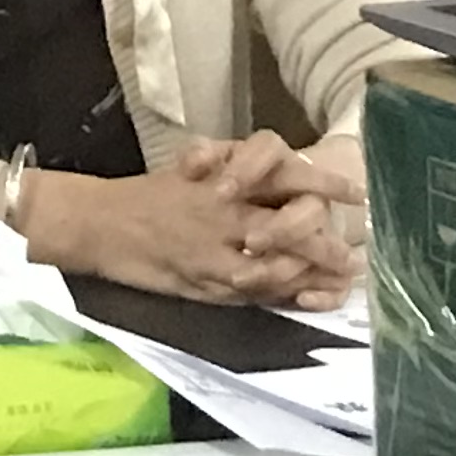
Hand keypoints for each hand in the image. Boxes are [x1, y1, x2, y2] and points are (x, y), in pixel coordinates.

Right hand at [20, 133, 361, 308]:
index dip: (322, 181)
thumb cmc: (145, 195)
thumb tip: (248, 158)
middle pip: (291, 215)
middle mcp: (226, 206)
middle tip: (355, 252)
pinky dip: (286, 292)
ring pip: (279, 255)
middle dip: (327, 235)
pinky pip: (256, 287)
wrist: (99, 225)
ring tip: (342, 277)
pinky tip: (309, 296)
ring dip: (315, 268)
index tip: (356, 194)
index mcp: (223, 174)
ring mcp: (218, 244)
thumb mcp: (188, 167)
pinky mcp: (207, 278)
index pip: (282, 168)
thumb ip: (224, 163)